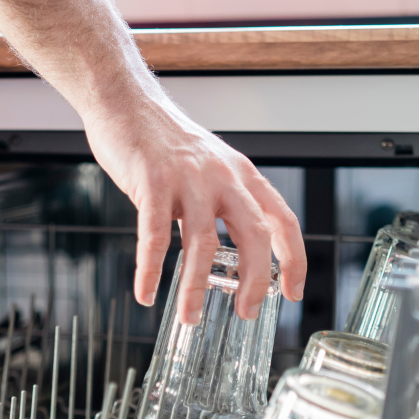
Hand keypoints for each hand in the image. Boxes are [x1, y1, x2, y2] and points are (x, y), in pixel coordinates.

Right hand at [84, 93, 305, 324]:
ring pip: (202, 243)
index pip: (282, 219)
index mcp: (241, 175)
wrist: (125, 101)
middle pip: (254, 235)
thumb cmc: (163, 140)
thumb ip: (223, 201)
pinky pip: (155, 236)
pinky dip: (150, 270)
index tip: (293, 292)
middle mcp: (222, 176)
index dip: (294, 258)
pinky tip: (146, 293)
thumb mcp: (210, 166)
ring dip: (196, 287)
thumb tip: (232, 247)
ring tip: (189, 317)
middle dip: (254, 280)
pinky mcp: (152, 183)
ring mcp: (188, 180)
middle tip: (246, 313)